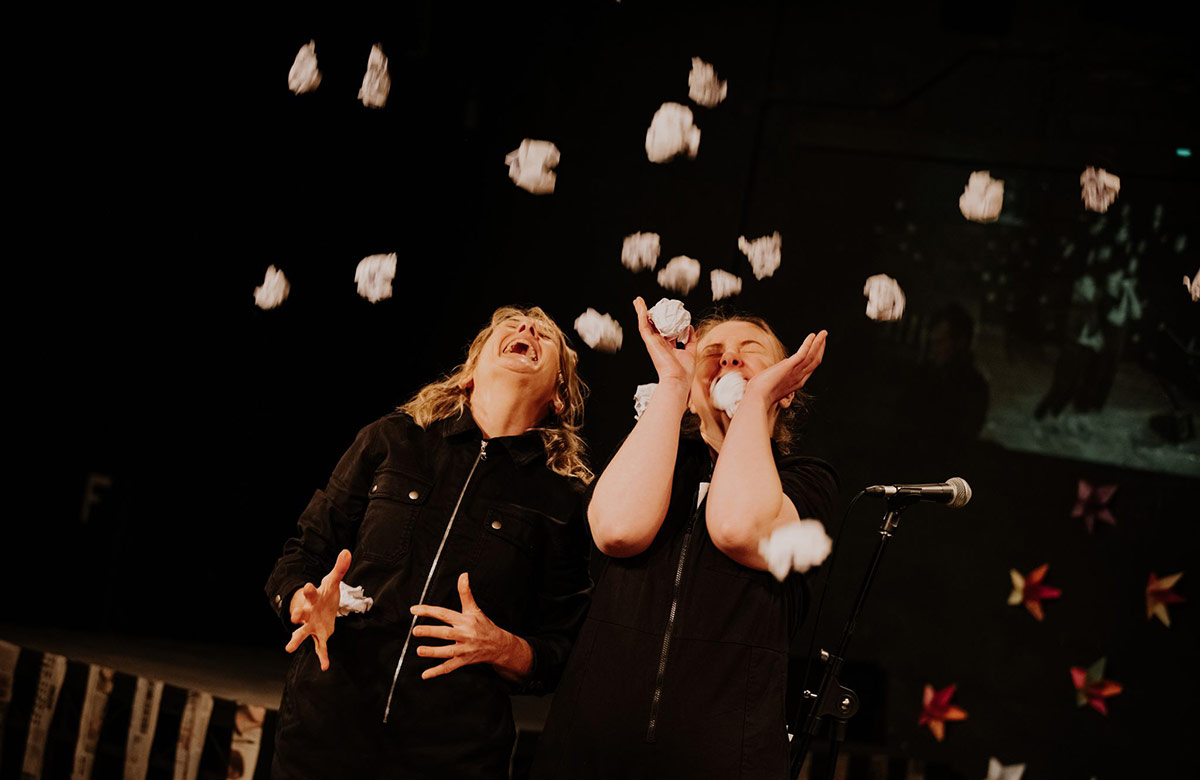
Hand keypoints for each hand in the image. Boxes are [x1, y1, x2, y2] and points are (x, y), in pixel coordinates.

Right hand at [284, 549, 351, 671]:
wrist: (320, 606)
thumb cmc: (324, 593)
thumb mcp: (333, 581)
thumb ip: (340, 568)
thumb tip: (347, 552)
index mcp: (313, 598)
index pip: (310, 592)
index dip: (309, 589)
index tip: (308, 586)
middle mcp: (308, 613)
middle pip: (301, 614)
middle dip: (297, 616)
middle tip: (293, 618)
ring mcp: (311, 625)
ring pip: (302, 633)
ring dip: (296, 639)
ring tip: (288, 647)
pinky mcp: (319, 635)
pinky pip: (319, 647)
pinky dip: (322, 656)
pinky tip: (324, 666)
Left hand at [410, 572, 530, 680]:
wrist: (498, 645)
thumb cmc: (483, 625)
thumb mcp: (474, 609)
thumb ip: (465, 592)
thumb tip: (463, 575)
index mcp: (465, 620)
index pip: (445, 614)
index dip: (429, 611)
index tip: (414, 609)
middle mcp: (464, 635)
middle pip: (446, 634)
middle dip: (431, 632)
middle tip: (416, 631)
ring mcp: (464, 649)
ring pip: (447, 652)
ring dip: (433, 652)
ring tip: (419, 651)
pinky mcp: (463, 661)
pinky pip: (449, 667)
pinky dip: (437, 672)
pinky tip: (425, 674)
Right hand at [633, 296, 695, 386]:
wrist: (677, 379)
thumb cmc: (684, 371)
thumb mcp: (691, 351)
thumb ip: (691, 339)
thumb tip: (690, 327)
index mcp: (667, 346)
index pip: (663, 330)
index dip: (662, 320)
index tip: (664, 311)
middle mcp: (658, 343)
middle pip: (652, 325)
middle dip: (648, 314)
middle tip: (645, 304)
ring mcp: (653, 342)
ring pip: (645, 323)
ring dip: (641, 311)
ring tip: (638, 301)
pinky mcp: (649, 341)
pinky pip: (643, 324)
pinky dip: (641, 314)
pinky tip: (640, 305)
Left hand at [744, 330, 827, 406]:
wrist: (757, 399)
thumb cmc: (760, 393)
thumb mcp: (773, 384)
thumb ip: (778, 377)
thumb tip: (778, 369)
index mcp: (796, 382)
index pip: (810, 368)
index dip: (816, 356)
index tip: (817, 346)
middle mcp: (799, 378)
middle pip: (815, 361)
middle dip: (820, 347)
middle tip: (824, 336)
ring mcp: (795, 373)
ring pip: (813, 356)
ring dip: (819, 343)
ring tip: (823, 333)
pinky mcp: (789, 366)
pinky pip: (803, 353)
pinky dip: (809, 344)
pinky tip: (813, 336)